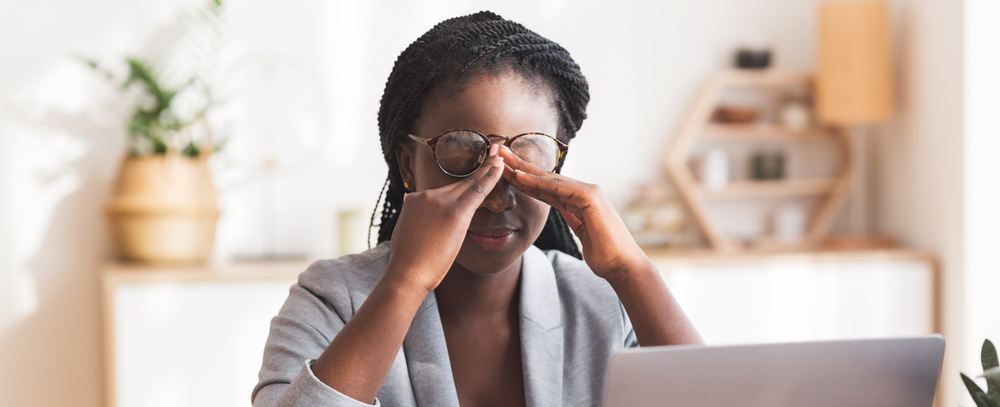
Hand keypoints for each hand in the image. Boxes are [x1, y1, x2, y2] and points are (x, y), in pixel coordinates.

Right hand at [384, 144, 505, 294]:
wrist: (406, 274)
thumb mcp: (405, 232)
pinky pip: (477, 190)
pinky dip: (490, 176)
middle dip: (477, 167)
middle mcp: (426, 196)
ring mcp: (440, 201)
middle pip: (457, 182)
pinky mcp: (455, 212)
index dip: (459, 180)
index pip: (442, 190)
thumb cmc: (407, 262)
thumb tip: (409, 203)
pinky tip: (500, 167)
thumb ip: (413, 217)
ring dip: (487, 169)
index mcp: (414, 200)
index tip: (470, 169)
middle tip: (493, 151)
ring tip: (500, 156)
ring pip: (468, 183)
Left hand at [499, 146, 647, 280]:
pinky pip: (557, 188)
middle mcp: (585, 191)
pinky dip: (537, 183)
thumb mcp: (583, 234)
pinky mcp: (590, 197)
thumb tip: (565, 212)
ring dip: (524, 170)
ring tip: (503, 159)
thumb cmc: (605, 256)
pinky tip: (519, 177)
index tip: (506, 173)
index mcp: (581, 200)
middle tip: (499, 153)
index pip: (548, 188)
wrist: (623, 266)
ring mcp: (589, 192)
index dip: (526, 180)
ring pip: (549, 180)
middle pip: (546, 178)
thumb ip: (574, 220)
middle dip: (521, 167)